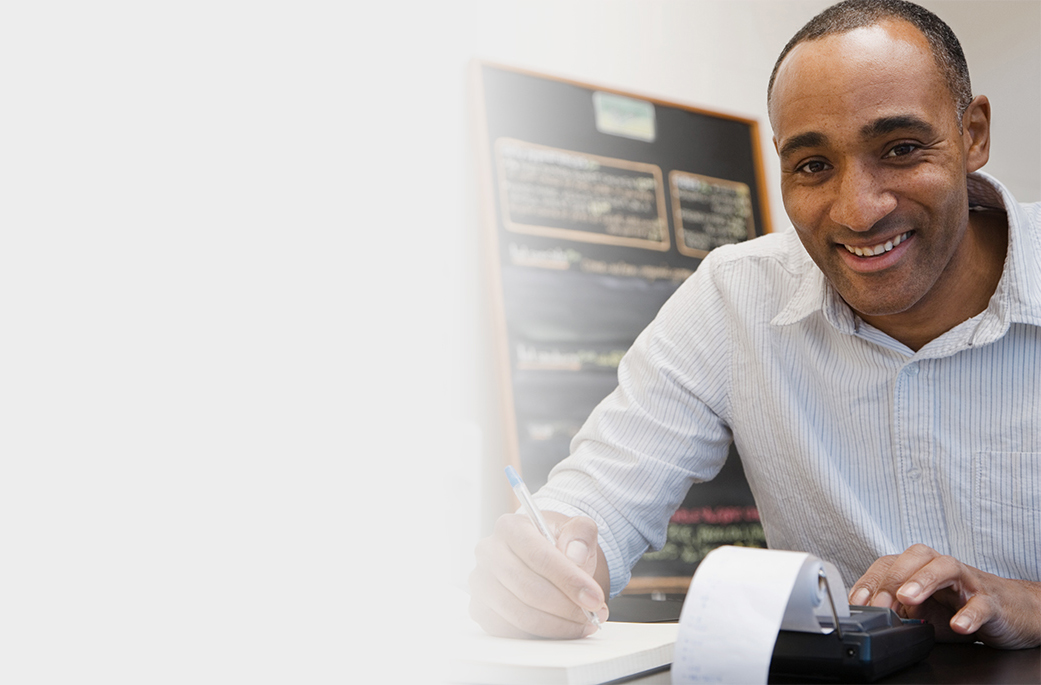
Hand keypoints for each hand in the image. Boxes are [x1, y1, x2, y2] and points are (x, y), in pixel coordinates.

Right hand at [468, 511, 609, 638]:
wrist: (542, 557)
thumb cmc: (558, 543)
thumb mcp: (577, 529)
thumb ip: (581, 534)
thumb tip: (575, 556)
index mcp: (510, 527)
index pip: (539, 556)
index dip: (569, 580)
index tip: (594, 598)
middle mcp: (488, 553)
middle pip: (528, 589)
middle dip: (566, 607)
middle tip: (594, 614)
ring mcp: (480, 583)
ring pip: (520, 614)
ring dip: (557, 625)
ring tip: (583, 622)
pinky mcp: (481, 609)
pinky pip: (510, 630)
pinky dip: (541, 634)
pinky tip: (563, 627)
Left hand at [849, 544, 1040, 648]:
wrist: (1009, 612)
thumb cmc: (960, 606)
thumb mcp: (924, 611)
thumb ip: (902, 610)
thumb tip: (876, 614)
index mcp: (920, 567)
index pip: (890, 563)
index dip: (870, 581)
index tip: (857, 602)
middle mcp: (942, 567)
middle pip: (915, 557)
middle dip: (892, 580)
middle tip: (880, 604)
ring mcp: (968, 581)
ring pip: (946, 567)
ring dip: (923, 580)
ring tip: (907, 598)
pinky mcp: (992, 601)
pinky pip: (981, 603)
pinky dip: (969, 613)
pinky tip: (958, 625)